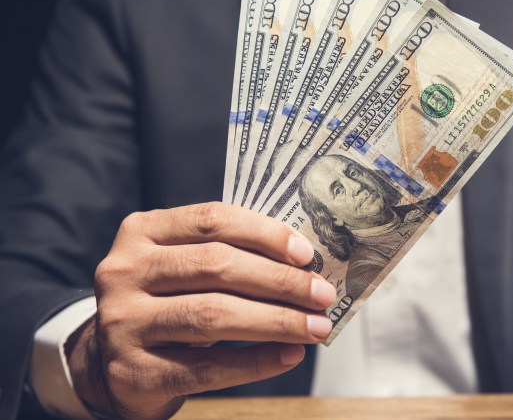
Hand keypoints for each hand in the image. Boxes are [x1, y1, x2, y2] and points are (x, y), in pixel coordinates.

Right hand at [66, 202, 336, 419]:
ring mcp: (123, 322)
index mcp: (141, 231)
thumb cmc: (167, 302)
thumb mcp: (184, 266)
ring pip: (213, 315)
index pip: (212, 220)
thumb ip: (230, 254)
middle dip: (280, 281)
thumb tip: (305, 264)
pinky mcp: (133, 371)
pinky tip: (289, 355)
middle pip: (216, 266)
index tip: (307, 254)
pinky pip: (208, 366)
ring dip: (277, 321)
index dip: (265, 234)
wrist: (112, 362)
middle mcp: (124, 271)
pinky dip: (256, 361)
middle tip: (322, 295)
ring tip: (316, 327)